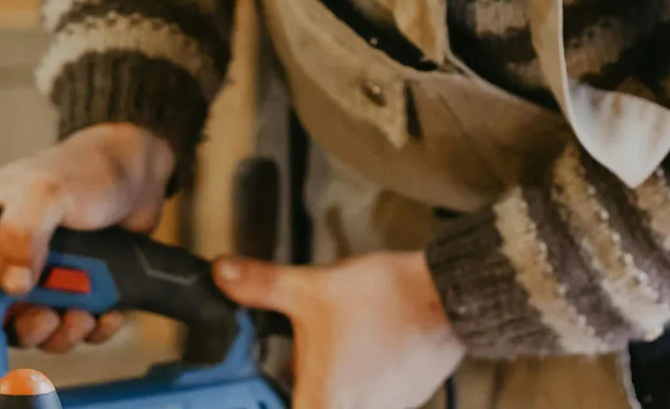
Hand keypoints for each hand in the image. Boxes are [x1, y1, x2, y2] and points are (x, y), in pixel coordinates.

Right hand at [0, 123, 175, 352]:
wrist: (138, 171)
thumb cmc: (84, 169)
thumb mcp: (46, 192)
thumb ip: (22, 232)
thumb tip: (13, 286)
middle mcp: (6, 255)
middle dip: (28, 327)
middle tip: (49, 320)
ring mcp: (42, 273)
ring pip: (40, 325)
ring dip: (61, 333)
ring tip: (82, 318)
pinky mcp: (77, 287)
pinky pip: (77, 323)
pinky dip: (93, 328)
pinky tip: (106, 314)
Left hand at [214, 251, 463, 408]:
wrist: (447, 298)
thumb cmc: (384, 302)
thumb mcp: (310, 289)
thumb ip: (261, 285)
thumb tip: (222, 273)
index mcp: (322, 405)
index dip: (261, 401)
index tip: (252, 386)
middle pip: (305, 403)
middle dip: (292, 379)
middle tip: (289, 352)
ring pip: (332, 399)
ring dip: (321, 377)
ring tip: (324, 342)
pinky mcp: (399, 400)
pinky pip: (361, 394)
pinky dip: (348, 374)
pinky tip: (351, 342)